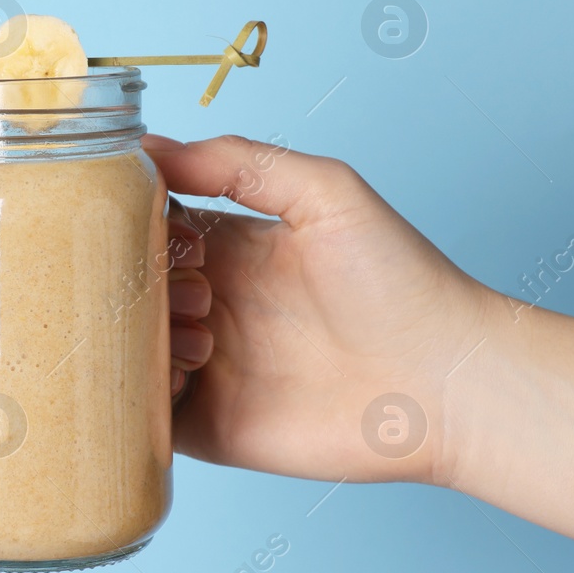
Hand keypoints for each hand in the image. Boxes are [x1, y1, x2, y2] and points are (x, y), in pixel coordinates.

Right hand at [144, 134, 493, 486]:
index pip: (150, 230)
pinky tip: (177, 376)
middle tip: (191, 290)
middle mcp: (209, 308)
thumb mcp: (327, 193)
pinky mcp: (205, 424)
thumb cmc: (402, 284)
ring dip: (139, 338)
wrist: (448, 384)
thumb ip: (240, 162)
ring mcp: (204, 368)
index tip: (139, 224)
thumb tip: (150, 147)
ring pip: (125, 349)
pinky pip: (141, 412)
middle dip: (134, 284)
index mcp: (229, 251)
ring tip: (200, 336)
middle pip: (128, 289)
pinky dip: (136, 395)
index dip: (132, 224)